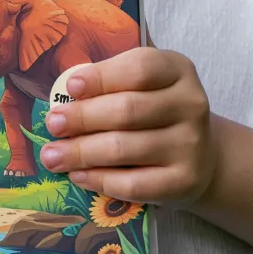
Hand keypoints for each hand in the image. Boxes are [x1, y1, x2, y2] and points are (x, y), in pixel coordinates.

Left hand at [39, 47, 216, 205]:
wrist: (200, 155)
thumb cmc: (156, 111)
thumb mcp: (143, 85)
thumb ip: (110, 82)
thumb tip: (63, 96)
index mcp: (177, 70)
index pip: (139, 68)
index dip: (101, 77)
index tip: (71, 87)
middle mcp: (191, 104)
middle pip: (127, 110)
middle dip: (82, 118)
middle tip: (53, 124)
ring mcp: (190, 145)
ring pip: (124, 148)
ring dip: (81, 152)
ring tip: (52, 155)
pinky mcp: (184, 181)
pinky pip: (133, 184)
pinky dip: (99, 180)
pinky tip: (78, 175)